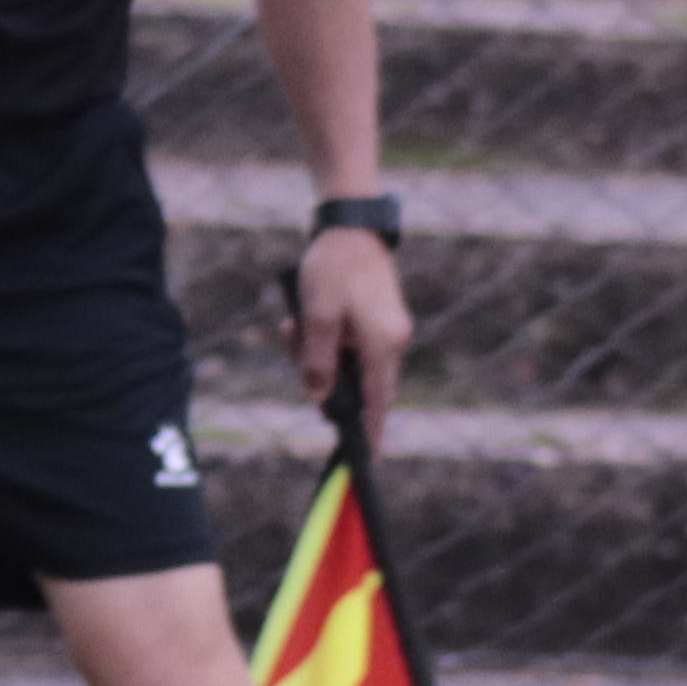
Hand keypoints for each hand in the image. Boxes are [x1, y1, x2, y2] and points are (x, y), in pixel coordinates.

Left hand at [289, 221, 410, 440]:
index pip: (378, 401)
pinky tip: (302, 319)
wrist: (351, 226)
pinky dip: (326, 339)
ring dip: (318, 352)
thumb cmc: (334, 268)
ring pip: (349, 362)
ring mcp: (387, 330)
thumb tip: (317, 398)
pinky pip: (350, 344)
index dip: (370, 430)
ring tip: (293, 324)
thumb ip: (318, 362)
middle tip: (295, 344)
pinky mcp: (377, 320)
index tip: (367, 459)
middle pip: (359, 382)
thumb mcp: (317, 317)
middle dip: (322, 375)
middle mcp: (392, 341)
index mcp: (383, 343)